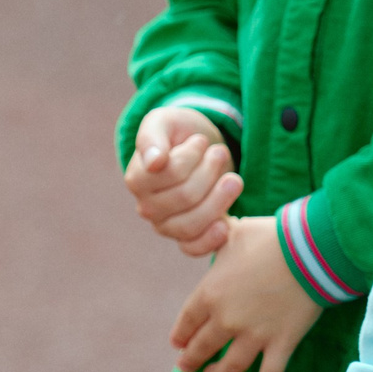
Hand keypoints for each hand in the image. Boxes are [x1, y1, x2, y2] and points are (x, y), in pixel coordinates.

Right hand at [128, 105, 241, 256]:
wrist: (202, 150)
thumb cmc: (179, 133)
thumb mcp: (164, 122)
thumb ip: (152, 137)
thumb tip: (154, 163)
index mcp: (137, 178)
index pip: (172, 172)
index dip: (192, 155)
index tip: (201, 142)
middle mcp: (147, 207)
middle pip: (186, 197)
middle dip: (211, 172)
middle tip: (220, 153)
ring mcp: (166, 226)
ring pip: (192, 224)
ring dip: (220, 200)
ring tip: (235, 178)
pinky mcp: (186, 238)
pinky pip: (193, 249)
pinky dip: (210, 240)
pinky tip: (227, 225)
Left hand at [173, 216, 325, 371]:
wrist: (310, 250)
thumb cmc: (271, 236)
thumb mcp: (234, 230)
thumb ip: (216, 233)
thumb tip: (208, 225)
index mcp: (209, 294)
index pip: (185, 323)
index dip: (180, 336)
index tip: (177, 343)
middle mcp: (226, 320)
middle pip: (202, 348)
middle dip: (192, 360)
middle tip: (188, 366)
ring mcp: (253, 336)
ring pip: (229, 367)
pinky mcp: (280, 345)